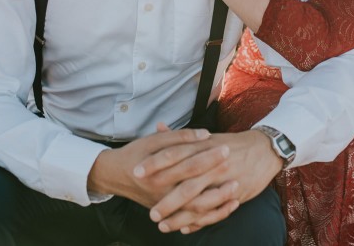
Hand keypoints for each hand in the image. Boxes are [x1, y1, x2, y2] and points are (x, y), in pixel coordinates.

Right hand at [87, 125, 230, 207]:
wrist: (116, 175)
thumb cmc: (137, 153)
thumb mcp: (153, 140)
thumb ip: (179, 136)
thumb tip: (204, 134)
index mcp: (157, 171)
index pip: (188, 163)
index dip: (208, 156)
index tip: (226, 147)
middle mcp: (161, 190)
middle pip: (194, 186)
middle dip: (216, 176)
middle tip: (234, 165)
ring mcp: (165, 204)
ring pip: (195, 208)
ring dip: (218, 200)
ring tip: (236, 187)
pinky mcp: (169, 212)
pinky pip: (194, 218)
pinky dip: (213, 214)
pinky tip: (229, 205)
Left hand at [145, 129, 284, 234]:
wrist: (265, 148)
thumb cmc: (231, 143)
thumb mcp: (206, 137)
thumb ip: (180, 136)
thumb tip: (157, 128)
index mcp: (203, 147)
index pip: (174, 154)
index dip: (155, 164)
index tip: (137, 172)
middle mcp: (212, 164)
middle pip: (185, 184)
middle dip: (166, 200)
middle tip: (150, 213)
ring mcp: (224, 180)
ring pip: (199, 202)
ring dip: (180, 216)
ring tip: (162, 225)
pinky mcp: (235, 193)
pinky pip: (214, 211)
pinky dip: (199, 221)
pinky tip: (185, 228)